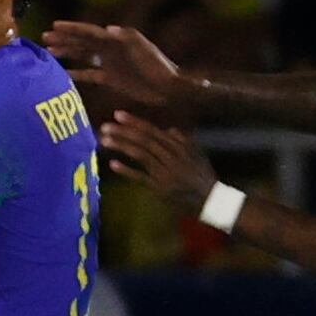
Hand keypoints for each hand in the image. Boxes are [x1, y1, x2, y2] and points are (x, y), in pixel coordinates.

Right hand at [44, 21, 195, 119]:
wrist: (168, 88)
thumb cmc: (158, 66)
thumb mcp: (144, 49)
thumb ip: (127, 38)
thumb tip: (107, 29)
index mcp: (116, 39)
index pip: (89, 31)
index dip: (72, 28)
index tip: (55, 25)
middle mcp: (111, 48)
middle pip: (83, 41)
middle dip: (64, 38)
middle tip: (44, 37)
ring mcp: (110, 63)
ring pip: (84, 56)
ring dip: (68, 53)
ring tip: (50, 51)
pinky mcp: (112, 79)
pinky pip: (90, 75)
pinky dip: (78, 74)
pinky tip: (64, 75)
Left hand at [98, 110, 219, 214]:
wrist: (210, 200)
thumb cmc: (203, 176)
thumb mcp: (198, 154)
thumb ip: (184, 141)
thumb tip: (170, 130)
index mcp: (180, 146)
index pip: (153, 131)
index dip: (135, 122)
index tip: (118, 115)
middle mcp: (172, 156)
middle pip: (143, 140)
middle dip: (123, 132)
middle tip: (105, 126)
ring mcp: (165, 172)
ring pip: (140, 154)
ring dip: (121, 146)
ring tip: (105, 140)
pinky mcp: (160, 187)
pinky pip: (140, 177)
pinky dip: (126, 170)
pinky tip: (113, 164)